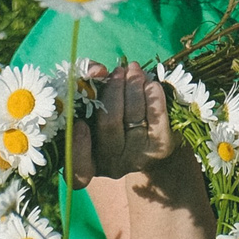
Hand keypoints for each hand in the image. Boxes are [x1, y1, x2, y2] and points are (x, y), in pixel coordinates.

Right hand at [72, 61, 179, 185]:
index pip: (79, 169)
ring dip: (133, 87)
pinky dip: (153, 98)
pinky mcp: (161, 148)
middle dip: (113, 91)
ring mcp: (137, 157)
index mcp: (87, 162)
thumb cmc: (107, 121)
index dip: (77, 147)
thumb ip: (85, 88)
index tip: (79, 123)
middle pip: (109, 124)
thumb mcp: (89, 110)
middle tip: (117, 71)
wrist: (144, 142)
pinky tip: (150, 83)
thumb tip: (97, 70)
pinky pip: (157, 119)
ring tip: (133, 69)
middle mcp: (111, 164)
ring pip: (133, 116)